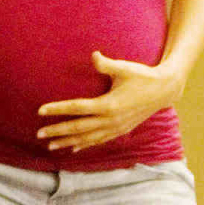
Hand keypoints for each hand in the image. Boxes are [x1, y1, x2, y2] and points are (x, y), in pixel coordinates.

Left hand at [37, 52, 182, 151]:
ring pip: (87, 138)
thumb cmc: (142, 76)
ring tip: (51, 146)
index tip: (41, 111)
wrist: (164, 90)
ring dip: (68, 142)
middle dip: (57, 131)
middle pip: (78, 128)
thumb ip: (106, 64)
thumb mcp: (124, 68)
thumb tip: (93, 55)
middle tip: (39, 133)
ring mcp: (116, 128)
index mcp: (108, 104)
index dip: (57, 109)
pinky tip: (74, 149)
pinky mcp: (121, 130)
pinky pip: (99, 140)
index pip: (77, 108)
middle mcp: (110, 120)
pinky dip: (85, 145)